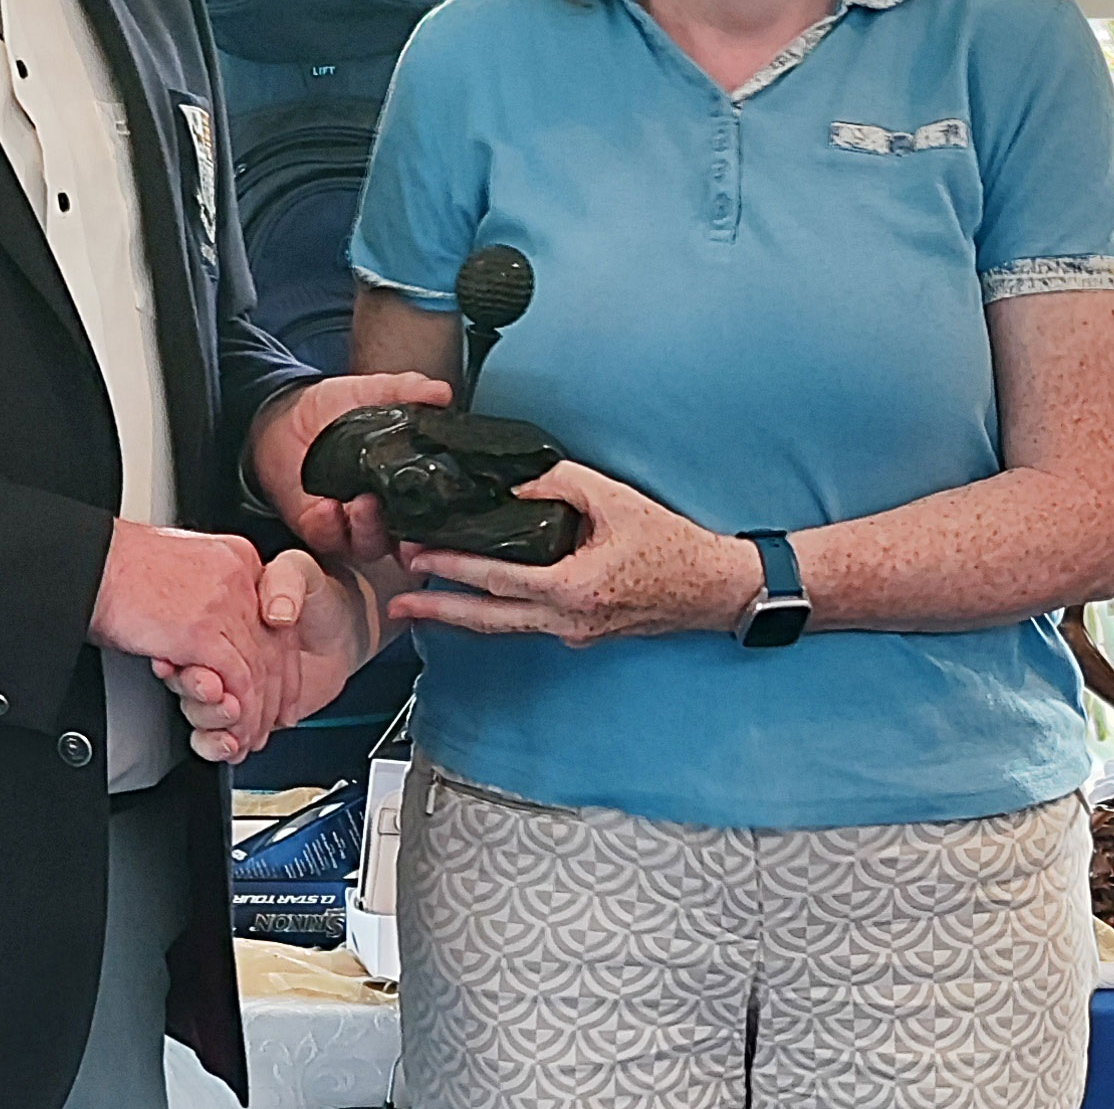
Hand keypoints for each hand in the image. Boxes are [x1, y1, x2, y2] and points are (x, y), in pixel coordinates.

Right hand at [90, 521, 300, 756]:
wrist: (91, 566)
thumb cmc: (120, 570)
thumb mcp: (181, 572)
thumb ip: (206, 598)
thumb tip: (213, 640)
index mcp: (236, 559)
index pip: (277, 618)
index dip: (282, 661)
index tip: (280, 691)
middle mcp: (239, 577)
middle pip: (275, 645)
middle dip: (274, 695)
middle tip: (267, 725)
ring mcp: (224, 603)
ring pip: (258, 669)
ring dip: (254, 714)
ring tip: (247, 738)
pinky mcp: (203, 631)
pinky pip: (236, 682)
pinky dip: (237, 713)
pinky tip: (232, 730)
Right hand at [158, 548, 374, 762]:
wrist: (344, 631)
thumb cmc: (319, 597)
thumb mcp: (300, 572)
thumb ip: (287, 581)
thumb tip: (276, 613)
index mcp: (221, 611)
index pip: (195, 640)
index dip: (191, 659)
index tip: (193, 672)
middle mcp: (217, 647)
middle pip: (195, 678)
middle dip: (200, 695)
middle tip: (218, 698)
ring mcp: (226, 681)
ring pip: (200, 709)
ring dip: (211, 721)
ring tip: (232, 721)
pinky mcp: (241, 711)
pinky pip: (216, 733)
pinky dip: (218, 743)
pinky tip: (232, 744)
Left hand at [248, 373, 452, 561]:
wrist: (286, 414)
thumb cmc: (336, 409)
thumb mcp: (372, 392)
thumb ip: (406, 391)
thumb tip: (441, 392)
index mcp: (402, 486)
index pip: (430, 517)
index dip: (438, 524)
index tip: (444, 514)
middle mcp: (382, 512)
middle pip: (404, 540)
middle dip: (406, 536)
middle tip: (404, 514)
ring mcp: (350, 523)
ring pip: (368, 544)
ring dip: (368, 529)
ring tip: (363, 503)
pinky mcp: (317, 527)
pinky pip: (326, 538)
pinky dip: (327, 526)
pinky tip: (327, 507)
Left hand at [386, 462, 762, 643]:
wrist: (714, 589)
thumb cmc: (672, 546)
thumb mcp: (615, 499)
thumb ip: (560, 481)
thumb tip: (516, 479)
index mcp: (571, 589)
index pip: (496, 579)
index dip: (452, 569)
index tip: (417, 558)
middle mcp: (566, 622)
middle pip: (488, 621)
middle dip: (439, 610)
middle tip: (398, 602)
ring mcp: (573, 634)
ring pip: (505, 628)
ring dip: (462, 615)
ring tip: (421, 605)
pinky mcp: (580, 633)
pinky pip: (527, 624)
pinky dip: (496, 612)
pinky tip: (476, 600)